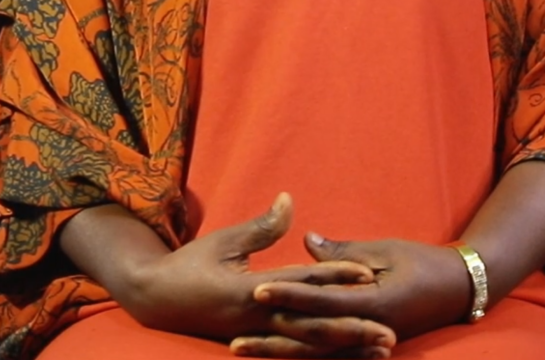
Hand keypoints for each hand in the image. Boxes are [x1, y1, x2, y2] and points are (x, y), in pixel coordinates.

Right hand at [119, 194, 396, 356]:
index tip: (367, 275)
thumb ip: (260, 228)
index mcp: (249, 292)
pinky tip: (345, 357)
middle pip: (313, 328)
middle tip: (390, 334)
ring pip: (308, 349)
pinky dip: (322, 357)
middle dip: (353, 330)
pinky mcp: (255, 346)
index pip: (302, 284)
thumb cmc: (189, 264)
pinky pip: (294, 354)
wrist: (155, 300)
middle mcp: (256, 321)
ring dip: (344, 351)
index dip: (335, 279)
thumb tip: (289, 201)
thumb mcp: (224, 240)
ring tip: (379, 352)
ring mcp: (256, 338)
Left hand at [241, 233, 471, 345]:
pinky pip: (330, 355)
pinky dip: (303, 355)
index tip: (256, 289)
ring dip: (280, 351)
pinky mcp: (368, 346)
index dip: (288, 295)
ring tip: (244, 349)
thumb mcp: (384, 250)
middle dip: (273, 336)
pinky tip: (278, 354)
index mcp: (373, 302)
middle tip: (235, 336)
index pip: (321, 301)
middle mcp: (368, 330)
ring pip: (316, 352)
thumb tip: (306, 242)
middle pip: (312, 337)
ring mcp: (368, 342)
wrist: (458, 287)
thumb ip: (343, 252)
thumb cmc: (422, 261)